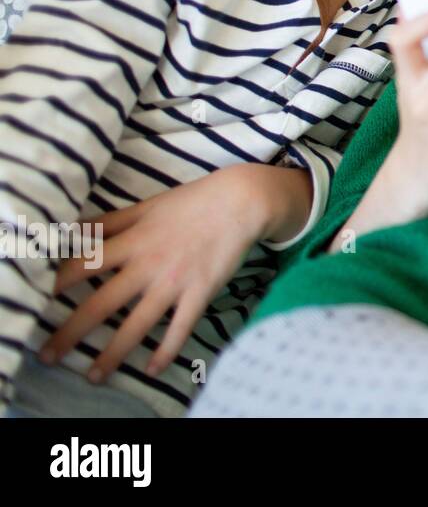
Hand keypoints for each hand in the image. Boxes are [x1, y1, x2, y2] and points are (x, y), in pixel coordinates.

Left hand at [41, 163, 293, 381]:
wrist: (240, 201)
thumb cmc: (192, 201)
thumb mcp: (147, 206)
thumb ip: (109, 221)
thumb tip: (73, 229)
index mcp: (132, 241)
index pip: (85, 264)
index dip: (58, 282)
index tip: (38, 300)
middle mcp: (148, 265)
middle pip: (102, 303)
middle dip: (72, 331)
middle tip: (49, 355)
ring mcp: (175, 282)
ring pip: (137, 324)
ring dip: (113, 353)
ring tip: (94, 376)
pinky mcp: (200, 293)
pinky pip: (180, 327)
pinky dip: (167, 350)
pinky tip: (153, 369)